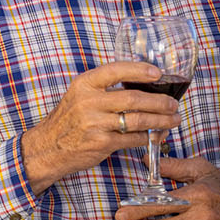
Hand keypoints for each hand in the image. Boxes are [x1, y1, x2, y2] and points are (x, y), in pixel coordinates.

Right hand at [21, 62, 179, 192]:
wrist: (46, 148)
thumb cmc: (67, 122)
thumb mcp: (78, 97)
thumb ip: (103, 90)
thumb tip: (141, 87)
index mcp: (83, 85)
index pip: (116, 70)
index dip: (139, 70)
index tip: (157, 73)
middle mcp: (88, 102)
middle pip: (133, 98)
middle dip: (159, 102)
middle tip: (172, 104)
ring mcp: (94, 123)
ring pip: (138, 120)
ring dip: (160, 121)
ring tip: (173, 120)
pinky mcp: (101, 143)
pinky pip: (133, 138)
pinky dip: (148, 137)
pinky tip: (155, 135)